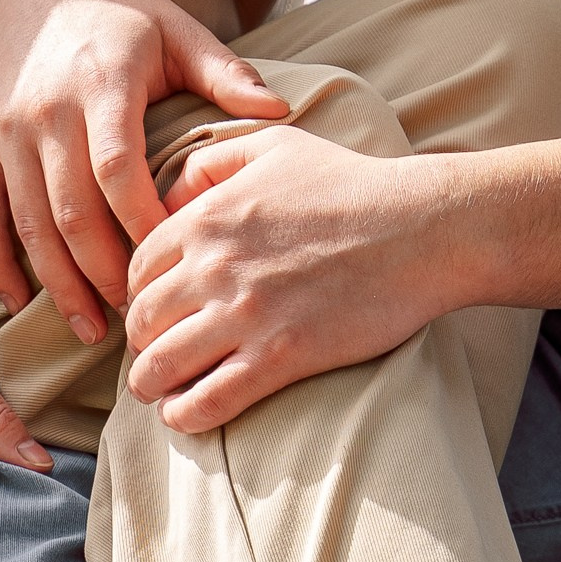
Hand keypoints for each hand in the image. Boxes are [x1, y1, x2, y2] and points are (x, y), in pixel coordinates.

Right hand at [0, 0, 288, 342]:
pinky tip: (19, 303)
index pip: (118, 170)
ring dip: (57, 283)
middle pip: (72, 210)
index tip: (173, 263)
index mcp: (102, 84)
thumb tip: (281, 113)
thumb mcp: (178, 30)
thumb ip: (226, 74)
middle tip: (138, 316)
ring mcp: (3, 129)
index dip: (143, 224)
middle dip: (104, 273)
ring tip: (91, 330)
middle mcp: (45, 110)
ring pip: (28, 223)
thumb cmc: (124, 13)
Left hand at [122, 125, 458, 430]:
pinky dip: (185, 415)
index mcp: (208, 217)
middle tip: (152, 352)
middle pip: (142, 319)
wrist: (423, 229)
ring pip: (161, 365)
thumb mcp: (274, 145)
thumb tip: (166, 194)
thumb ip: (211, 161)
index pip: (137, 268)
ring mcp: (245, 315)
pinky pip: (208, 401)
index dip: (138, 294)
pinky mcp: (280, 357)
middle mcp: (215, 266)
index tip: (152, 309)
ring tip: (156, 392)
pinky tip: (183, 416)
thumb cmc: (353, 185)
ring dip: (149, 384)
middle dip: (140, 341)